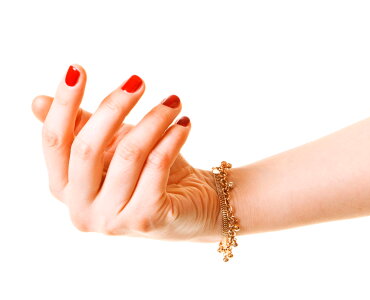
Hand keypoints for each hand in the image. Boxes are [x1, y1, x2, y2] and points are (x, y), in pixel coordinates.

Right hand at [32, 65, 220, 241]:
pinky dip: (172, 138)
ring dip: (154, 119)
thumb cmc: (145, 172)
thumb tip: (37, 101)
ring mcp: (113, 220)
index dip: (63, 104)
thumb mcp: (110, 147)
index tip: (77, 69)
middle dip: (114, 107)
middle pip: (87, 148)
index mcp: (64, 188)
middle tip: (138, 81)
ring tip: (172, 102)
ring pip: (129, 154)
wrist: (191, 205)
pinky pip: (157, 165)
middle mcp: (81, 209)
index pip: (55, 142)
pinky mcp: (146, 219)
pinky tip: (184, 124)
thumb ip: (79, 128)